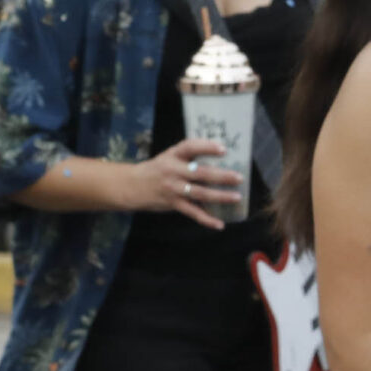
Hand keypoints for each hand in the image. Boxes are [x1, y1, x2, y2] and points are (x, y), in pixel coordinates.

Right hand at [126, 139, 241, 227]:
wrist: (132, 186)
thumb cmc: (157, 169)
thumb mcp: (170, 156)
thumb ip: (189, 155)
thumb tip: (220, 154)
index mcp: (174, 155)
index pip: (190, 147)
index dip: (207, 147)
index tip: (223, 149)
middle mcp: (174, 171)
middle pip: (200, 173)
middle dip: (221, 176)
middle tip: (239, 177)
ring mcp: (174, 188)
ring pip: (200, 193)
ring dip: (220, 196)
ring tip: (236, 197)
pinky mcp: (173, 204)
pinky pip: (192, 212)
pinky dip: (206, 219)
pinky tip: (219, 224)